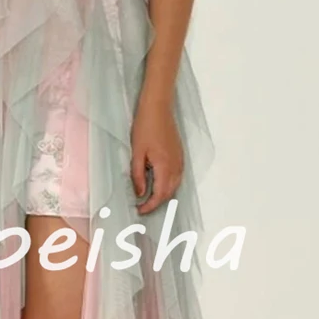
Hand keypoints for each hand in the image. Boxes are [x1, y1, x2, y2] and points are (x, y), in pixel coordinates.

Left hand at [130, 93, 183, 215]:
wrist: (158, 108)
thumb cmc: (145, 127)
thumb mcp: (137, 153)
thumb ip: (138, 175)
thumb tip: (140, 194)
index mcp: (165, 167)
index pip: (160, 195)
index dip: (150, 206)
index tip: (139, 210)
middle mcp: (176, 166)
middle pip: (170, 193)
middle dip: (157, 203)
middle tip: (143, 207)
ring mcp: (180, 160)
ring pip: (175, 185)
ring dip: (164, 194)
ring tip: (149, 198)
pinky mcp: (180, 155)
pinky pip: (177, 176)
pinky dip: (168, 185)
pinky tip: (158, 183)